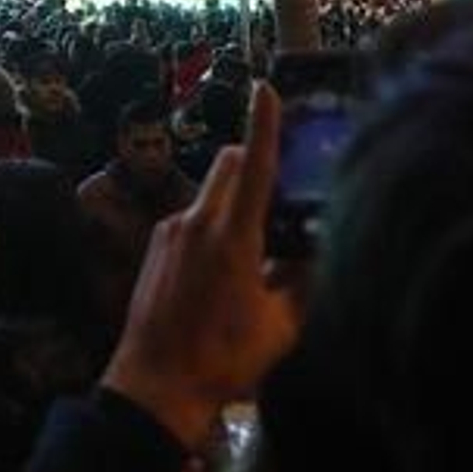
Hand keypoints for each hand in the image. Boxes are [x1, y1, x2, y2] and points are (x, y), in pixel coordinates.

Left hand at [102, 82, 301, 451]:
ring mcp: (171, 231)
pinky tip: (224, 271)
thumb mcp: (280, 327)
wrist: (156, 383)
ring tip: (255, 249)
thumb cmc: (222, 359)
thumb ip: (301, 281)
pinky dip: (213, 225)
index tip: (265, 87)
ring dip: (234, 201)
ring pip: (210, 193)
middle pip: (228, 165)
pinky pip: (192, 219)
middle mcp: (196, 221)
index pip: (254, 165)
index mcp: (232, 236)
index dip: (263, 123)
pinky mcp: (156, 246)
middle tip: (279, 189)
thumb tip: (316, 251)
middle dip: (253, 162)